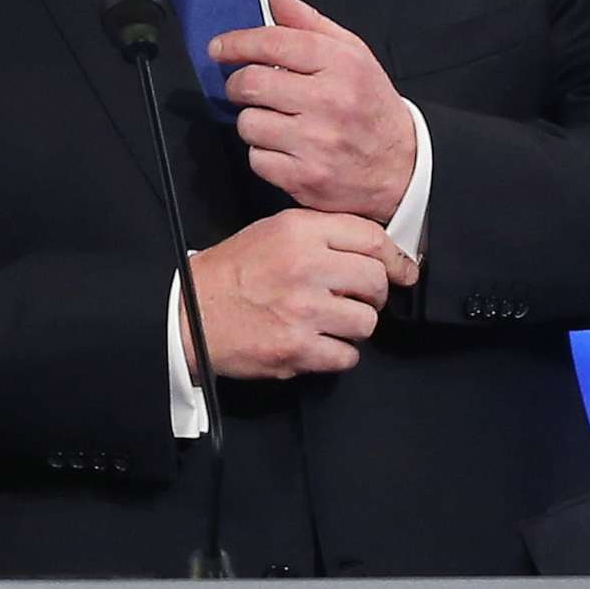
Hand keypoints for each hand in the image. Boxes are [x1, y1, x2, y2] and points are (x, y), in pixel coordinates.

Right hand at [186, 208, 418, 379]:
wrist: (188, 314)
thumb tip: (375, 251)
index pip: (372, 238)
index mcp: (299, 232)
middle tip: (352, 299)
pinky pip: (347, 355)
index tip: (401, 271)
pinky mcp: (298, 347)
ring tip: (327, 322)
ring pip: (367, 321)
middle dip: (371, 295)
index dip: (394, 258)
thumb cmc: (230, 275)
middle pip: (376, 281)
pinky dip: (336, 354)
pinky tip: (315, 343)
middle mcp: (305, 267)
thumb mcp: (272, 233)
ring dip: (352, 326)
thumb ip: (321, 235)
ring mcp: (303, 309)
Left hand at [210, 0, 416, 223]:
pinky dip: (264, 154)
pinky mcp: (305, 176)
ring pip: (248, 122)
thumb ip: (310, 24)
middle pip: (250, 83)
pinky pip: (256, 158)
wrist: (402, 167)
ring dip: (254, 121)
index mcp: (342, 65)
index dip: (236, 42)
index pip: (273, 42)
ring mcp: (317, 142)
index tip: (220, 48)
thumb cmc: (371, 106)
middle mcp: (330, 101)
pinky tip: (286, 148)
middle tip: (247, 88)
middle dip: (238, 84)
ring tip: (278, 121)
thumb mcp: (353, 56)